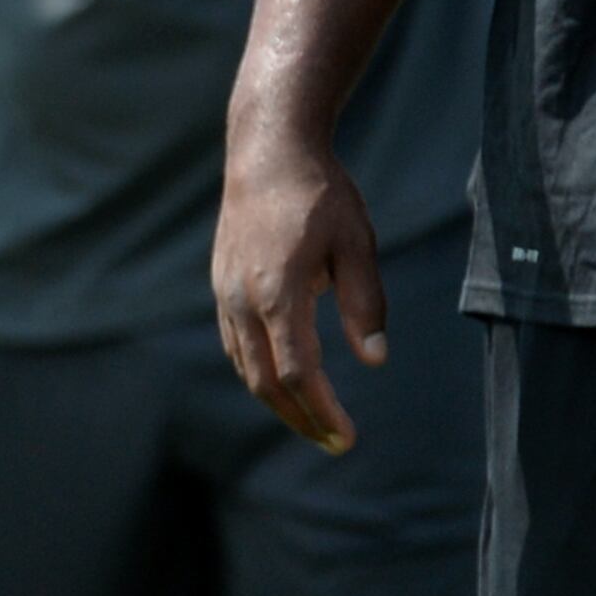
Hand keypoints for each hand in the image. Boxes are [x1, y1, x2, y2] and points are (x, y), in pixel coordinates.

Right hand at [212, 131, 388, 453]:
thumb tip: (374, 360)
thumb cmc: (320, 195)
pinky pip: (236, 344)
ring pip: (245, 366)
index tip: (349, 436)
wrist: (266, 153)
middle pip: (264, 381)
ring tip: (312, 420)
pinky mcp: (221, 286)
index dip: (323, 410)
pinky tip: (284, 379)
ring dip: (277, 400)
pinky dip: (259, 372)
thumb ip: (365, 304)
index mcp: (278, 292)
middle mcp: (242, 299)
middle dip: (300, 418)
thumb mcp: (357, 245)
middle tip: (335, 442)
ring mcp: (225, 293)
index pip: (298, 371)